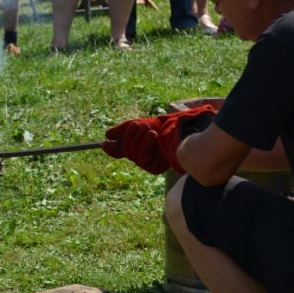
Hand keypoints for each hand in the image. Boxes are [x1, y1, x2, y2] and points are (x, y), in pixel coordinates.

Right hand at [101, 105, 215, 174]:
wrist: (188, 133)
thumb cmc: (168, 127)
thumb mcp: (144, 125)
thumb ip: (125, 131)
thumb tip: (106, 139)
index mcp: (139, 146)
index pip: (120, 150)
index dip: (112, 147)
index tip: (105, 142)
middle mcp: (142, 157)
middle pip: (125, 149)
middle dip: (130, 135)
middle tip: (141, 124)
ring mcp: (147, 163)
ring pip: (131, 152)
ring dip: (139, 137)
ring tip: (149, 129)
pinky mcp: (153, 168)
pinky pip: (141, 157)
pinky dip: (146, 144)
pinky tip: (153, 136)